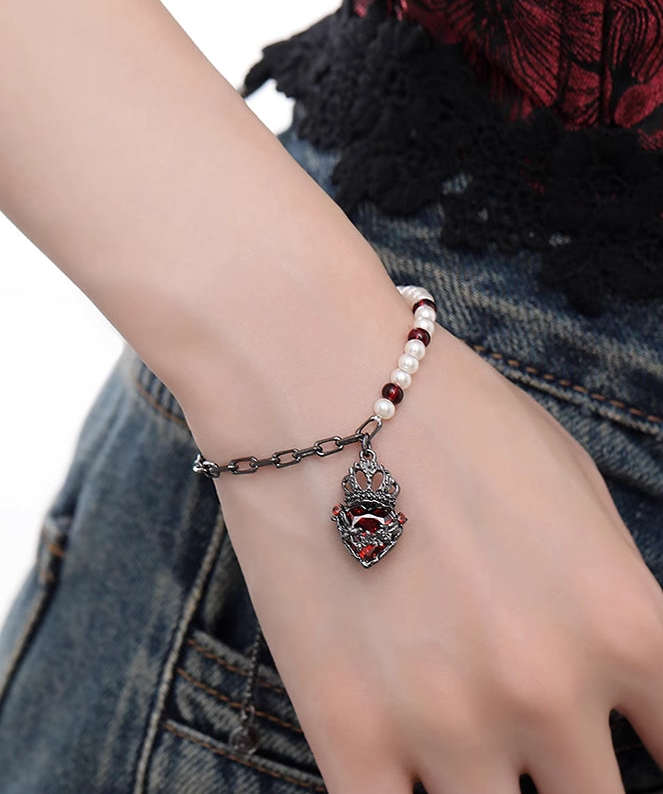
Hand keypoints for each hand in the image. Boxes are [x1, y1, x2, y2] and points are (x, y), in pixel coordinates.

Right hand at [195, 325, 662, 792]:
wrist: (315, 378)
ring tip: (462, 739)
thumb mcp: (572, 486)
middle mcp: (548, 690)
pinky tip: (402, 768)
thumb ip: (611, 595)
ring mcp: (446, 725)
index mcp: (624, 623)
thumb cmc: (449, 415)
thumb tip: (620, 673)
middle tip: (525, 729)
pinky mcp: (347, 734)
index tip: (627, 748)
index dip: (662, 754)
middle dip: (571, 778)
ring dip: (487, 789)